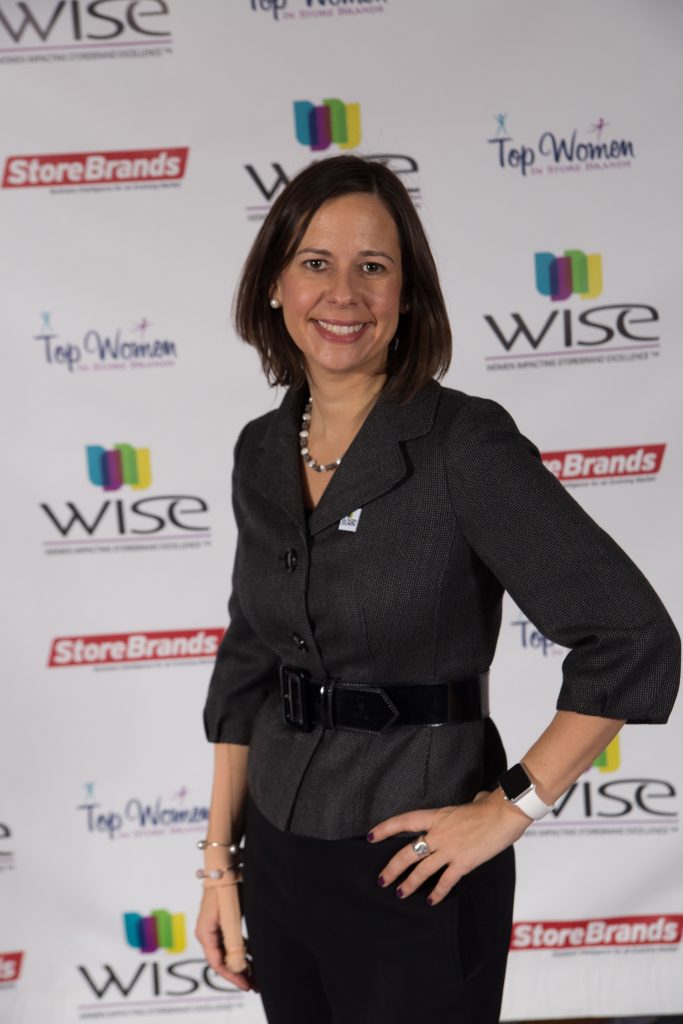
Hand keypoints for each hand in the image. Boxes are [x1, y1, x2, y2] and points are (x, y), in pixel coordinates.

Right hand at [195, 883, 253, 990]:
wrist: (224, 865)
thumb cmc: (225, 889)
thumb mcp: (230, 918)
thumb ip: (233, 942)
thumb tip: (238, 966)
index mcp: (205, 934)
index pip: (217, 963)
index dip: (232, 977)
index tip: (246, 986)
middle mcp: (208, 933)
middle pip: (222, 960)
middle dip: (239, 974)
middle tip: (255, 986)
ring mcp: (215, 927)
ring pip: (228, 952)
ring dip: (242, 964)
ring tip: (257, 976)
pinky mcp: (223, 922)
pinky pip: (231, 942)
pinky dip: (242, 952)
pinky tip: (253, 959)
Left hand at [369, 789, 529, 904]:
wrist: (505, 813)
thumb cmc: (490, 805)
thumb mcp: (470, 802)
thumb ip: (466, 806)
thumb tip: (476, 800)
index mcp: (437, 816)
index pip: (404, 821)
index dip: (385, 829)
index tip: (371, 836)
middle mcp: (439, 834)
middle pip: (407, 852)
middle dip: (392, 868)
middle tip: (381, 879)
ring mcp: (450, 849)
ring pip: (422, 870)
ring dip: (409, 884)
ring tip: (400, 893)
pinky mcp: (463, 863)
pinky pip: (446, 881)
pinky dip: (437, 893)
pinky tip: (431, 901)